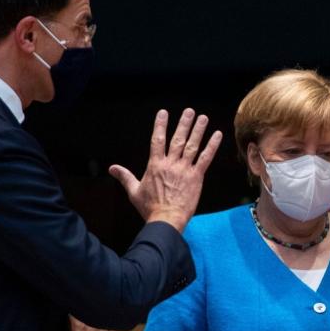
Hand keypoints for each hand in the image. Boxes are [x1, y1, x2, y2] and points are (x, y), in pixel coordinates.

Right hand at [109, 108, 222, 231]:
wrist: (166, 219)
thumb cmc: (150, 208)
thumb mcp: (134, 191)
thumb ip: (125, 177)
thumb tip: (112, 168)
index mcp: (155, 165)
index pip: (157, 140)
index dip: (160, 125)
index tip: (164, 113)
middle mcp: (170, 164)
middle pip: (177, 139)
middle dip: (183, 124)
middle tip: (189, 111)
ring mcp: (184, 170)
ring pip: (192, 146)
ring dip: (198, 130)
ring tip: (203, 117)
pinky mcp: (196, 177)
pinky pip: (205, 158)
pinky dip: (212, 146)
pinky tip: (217, 135)